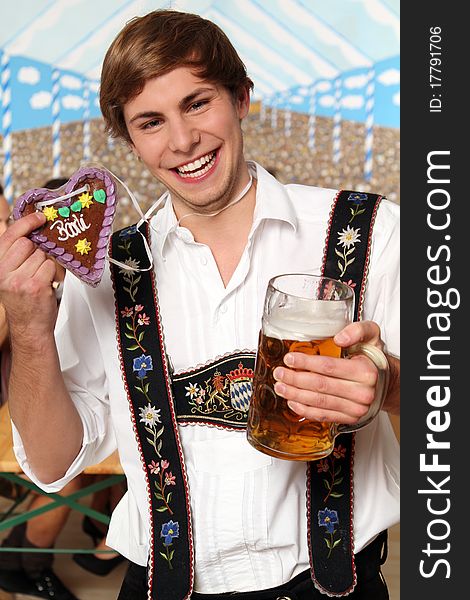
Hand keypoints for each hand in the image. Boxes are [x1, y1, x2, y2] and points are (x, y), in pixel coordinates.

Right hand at [0, 211, 57, 340]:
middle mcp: (4, 273)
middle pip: (29, 243)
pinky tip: (47, 284)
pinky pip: (51, 267)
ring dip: (46, 264)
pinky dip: (53, 274)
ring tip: (40, 278)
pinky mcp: (35, 286)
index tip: (39, 217)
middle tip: (37, 265)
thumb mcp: (12, 276)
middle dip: (38, 251)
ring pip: (42, 255)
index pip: (10, 236)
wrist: (29, 328)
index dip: (26, 223)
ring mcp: (20, 279)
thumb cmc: (24, 302)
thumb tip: (34, 232)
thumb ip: (18, 256)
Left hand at [272, 321, 387, 423]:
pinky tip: (293, 403)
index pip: (329, 367)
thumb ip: (358, 330)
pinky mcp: (350, 418)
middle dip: (295, 379)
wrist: (386, 382)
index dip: (306, 362)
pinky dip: (306, 411)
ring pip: (319, 402)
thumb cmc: (373, 358)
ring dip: (296, 395)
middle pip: (320, 386)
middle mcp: (362, 392)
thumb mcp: (371, 335)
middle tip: (279, 373)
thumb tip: (340, 338)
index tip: (289, 358)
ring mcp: (356, 408)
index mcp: (365, 371)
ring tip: (281, 387)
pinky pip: (324, 416)